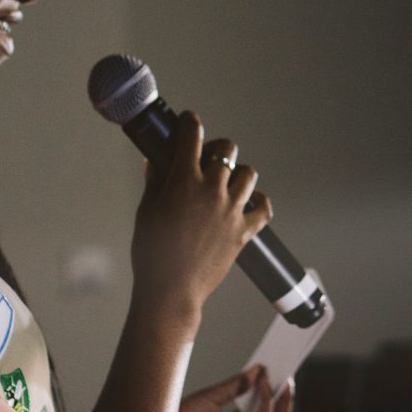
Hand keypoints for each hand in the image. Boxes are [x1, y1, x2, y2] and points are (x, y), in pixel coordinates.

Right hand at [131, 113, 272, 318]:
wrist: (170, 289)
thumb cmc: (151, 253)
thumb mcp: (146, 211)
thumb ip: (155, 182)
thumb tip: (155, 163)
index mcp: (184, 181)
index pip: (193, 136)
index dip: (191, 123)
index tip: (190, 122)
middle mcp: (212, 190)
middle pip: (228, 149)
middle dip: (218, 148)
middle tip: (208, 159)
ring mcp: (231, 210)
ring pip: (249, 174)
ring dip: (238, 173)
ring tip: (227, 183)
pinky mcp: (244, 231)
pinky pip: (264, 209)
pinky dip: (260, 202)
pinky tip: (250, 202)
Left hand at [165, 364, 294, 411]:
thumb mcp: (211, 397)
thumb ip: (236, 386)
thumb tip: (257, 370)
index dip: (274, 393)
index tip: (280, 371)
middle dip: (284, 396)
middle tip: (287, 372)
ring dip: (280, 398)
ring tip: (279, 375)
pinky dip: (267, 404)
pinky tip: (264, 386)